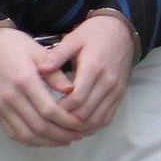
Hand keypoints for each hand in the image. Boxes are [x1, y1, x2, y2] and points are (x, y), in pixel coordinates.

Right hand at [0, 25, 87, 146]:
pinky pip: (13, 133)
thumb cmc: (17, 46)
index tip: (81, 124)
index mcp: (24, 80)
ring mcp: (1, 106)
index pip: (48, 110)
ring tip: (65, 140)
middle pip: (38, 126)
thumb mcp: (39, 52)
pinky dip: (31, 141)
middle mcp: (10, 96)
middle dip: (61, 135)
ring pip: (26, 134)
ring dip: (47, 142)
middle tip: (77, 135)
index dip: (66, 121)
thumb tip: (72, 91)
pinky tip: (45, 140)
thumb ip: (55, 73)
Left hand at [38, 13, 136, 134]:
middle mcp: (108, 82)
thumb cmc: (94, 34)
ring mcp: (116, 90)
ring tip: (63, 129)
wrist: (121, 31)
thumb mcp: (73, 39)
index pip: (77, 98)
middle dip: (67, 121)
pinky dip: (93, 126)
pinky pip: (107, 118)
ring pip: (97, 119)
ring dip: (80, 128)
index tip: (46, 110)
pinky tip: (79, 127)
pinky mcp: (120, 95)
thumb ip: (57, 55)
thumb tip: (39, 69)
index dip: (61, 109)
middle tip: (50, 123)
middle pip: (86, 113)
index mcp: (94, 67)